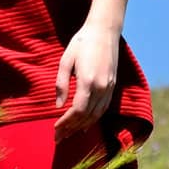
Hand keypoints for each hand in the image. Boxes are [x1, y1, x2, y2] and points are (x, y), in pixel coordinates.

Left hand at [54, 23, 119, 139]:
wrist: (104, 31)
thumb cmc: (82, 43)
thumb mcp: (66, 60)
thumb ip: (61, 84)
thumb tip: (58, 106)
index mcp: (88, 81)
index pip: (77, 111)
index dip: (66, 123)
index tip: (55, 129)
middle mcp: (101, 87)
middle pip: (86, 117)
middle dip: (71, 129)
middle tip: (58, 138)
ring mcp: (109, 87)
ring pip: (96, 115)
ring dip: (82, 127)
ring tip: (69, 134)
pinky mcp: (112, 86)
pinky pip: (103, 108)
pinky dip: (94, 119)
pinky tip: (86, 125)